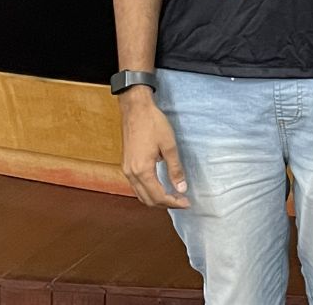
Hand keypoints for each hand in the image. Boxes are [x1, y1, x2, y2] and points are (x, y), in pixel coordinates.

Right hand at [119, 90, 189, 208]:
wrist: (136, 109)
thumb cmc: (153, 124)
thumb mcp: (169, 146)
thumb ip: (175, 169)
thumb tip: (182, 188)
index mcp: (142, 170)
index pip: (158, 196)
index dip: (173, 202)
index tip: (186, 203)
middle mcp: (131, 174)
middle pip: (148, 199)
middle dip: (165, 204)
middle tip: (182, 201)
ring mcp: (126, 170)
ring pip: (140, 194)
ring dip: (156, 199)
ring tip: (173, 197)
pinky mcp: (126, 164)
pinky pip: (136, 186)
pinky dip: (148, 191)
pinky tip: (159, 187)